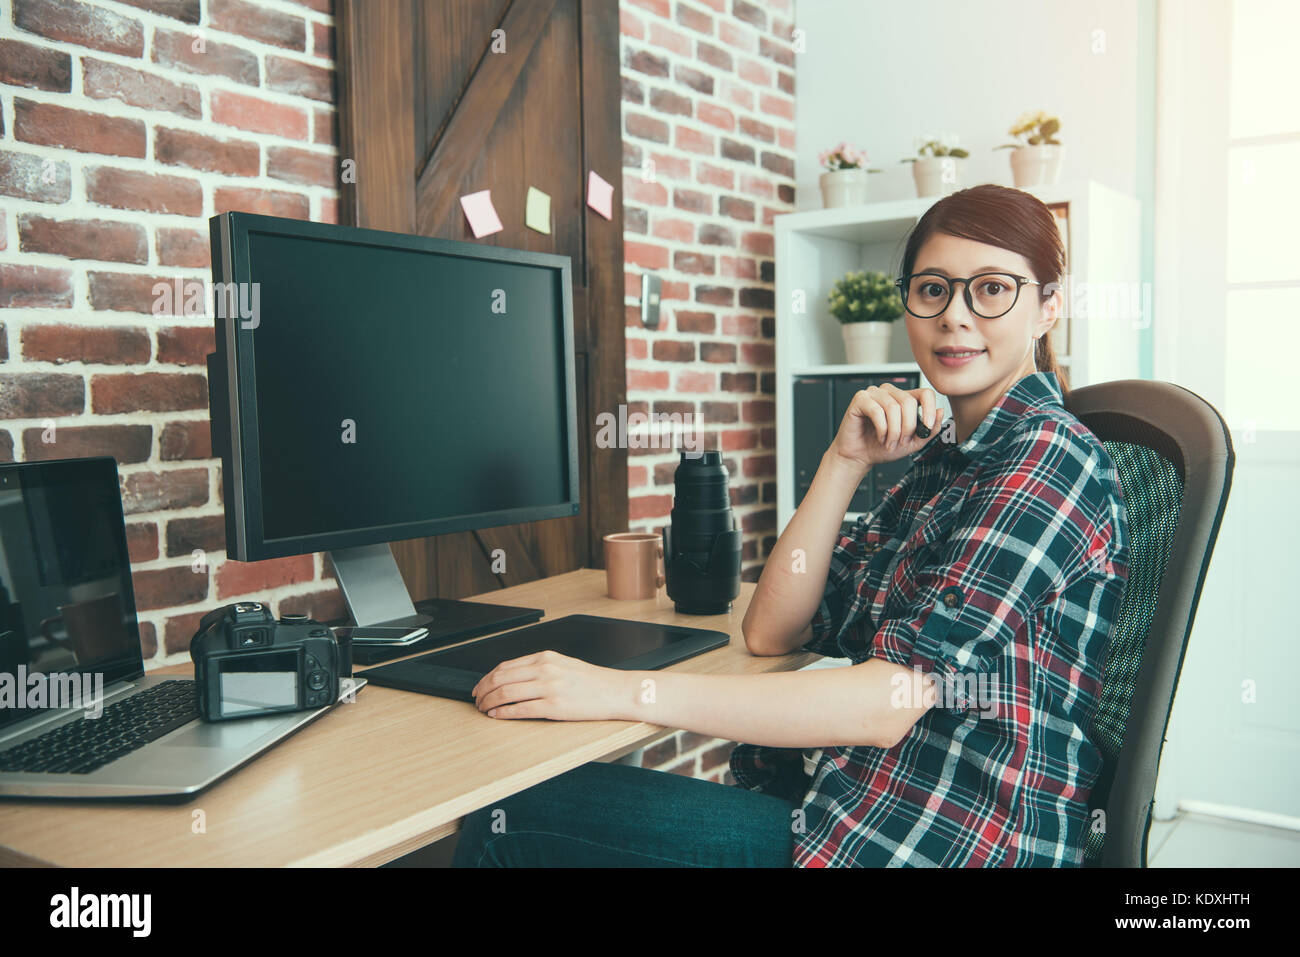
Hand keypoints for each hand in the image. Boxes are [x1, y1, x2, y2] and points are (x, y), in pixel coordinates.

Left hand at [471, 649, 632, 720]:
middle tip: (477, 701)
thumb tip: (514, 678)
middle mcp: (545, 670)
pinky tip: (496, 716)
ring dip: (489, 703)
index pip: (505, 666)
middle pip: (501, 679)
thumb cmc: (591, 681)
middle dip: (483, 691)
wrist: (615, 691)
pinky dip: (503, 713)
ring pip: (506, 693)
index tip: (479, 687)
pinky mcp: (554, 707)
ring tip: (483, 710)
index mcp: (545, 657)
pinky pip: (520, 709)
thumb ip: (540, 668)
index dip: (486, 678)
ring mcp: (549, 688)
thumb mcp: (563, 665)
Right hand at [830, 383, 942, 469]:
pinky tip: (879, 436)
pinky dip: (881, 428)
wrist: (860, 457)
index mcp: (904, 398)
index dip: (929, 409)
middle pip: (909, 402)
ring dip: (893, 431)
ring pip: (893, 408)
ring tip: (889, 443)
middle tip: (901, 442)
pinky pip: (876, 411)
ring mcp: (874, 393)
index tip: (926, 427)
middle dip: (907, 428)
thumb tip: (940, 412)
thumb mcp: (913, 442)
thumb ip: (929, 429)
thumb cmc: (883, 447)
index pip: (925, 393)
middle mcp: (890, 392)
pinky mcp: (860, 399)